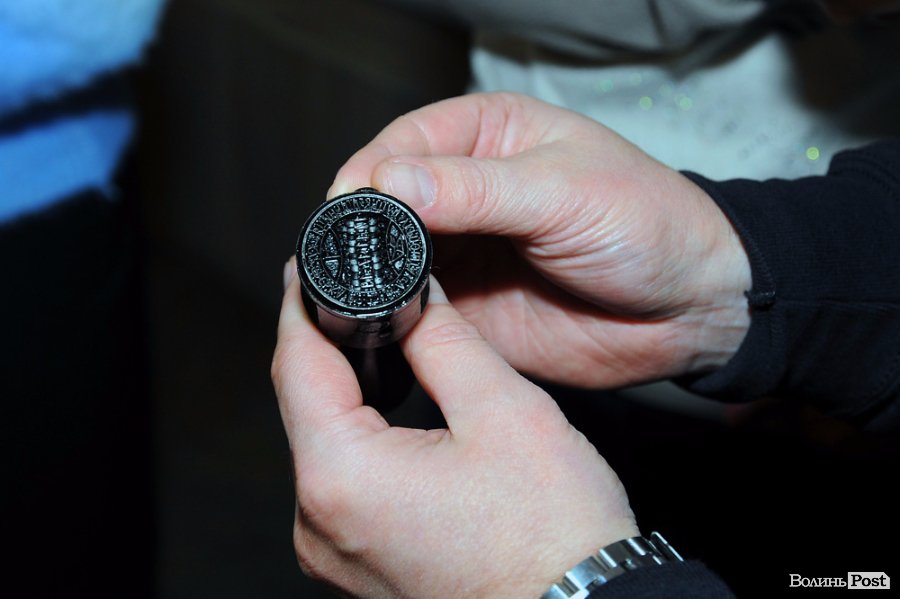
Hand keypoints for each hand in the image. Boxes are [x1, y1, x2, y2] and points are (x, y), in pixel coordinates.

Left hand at [273, 267, 638, 597]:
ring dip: (343, 394)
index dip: (301, 305)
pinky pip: (341, 486)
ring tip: (372, 343)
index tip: (307, 268)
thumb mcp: (505, 411)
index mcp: (341, 477)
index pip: (296, 364)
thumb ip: (445, 340)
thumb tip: (414, 298)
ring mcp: (335, 554)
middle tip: (349, 295)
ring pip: (323, 445)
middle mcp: (320, 523)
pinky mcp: (359, 567)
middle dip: (326, 345)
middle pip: (304, 405)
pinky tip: (387, 416)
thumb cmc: (553, 538)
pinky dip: (358, 442)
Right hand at [330, 92, 750, 387]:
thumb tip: (391, 181)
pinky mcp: (468, 307)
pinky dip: (396, 314)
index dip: (371, 171)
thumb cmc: (648, 224)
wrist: (691, 308)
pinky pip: (415, 309)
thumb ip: (476, 190)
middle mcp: (466, 192)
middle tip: (344, 252)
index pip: (405, 144)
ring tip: (358, 288)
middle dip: (364, 225)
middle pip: (387, 201)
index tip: (349, 202)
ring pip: (393, 257)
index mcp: (488, 137)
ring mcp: (463, 252)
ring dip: (375, 273)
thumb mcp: (563, 192)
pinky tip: (385, 319)